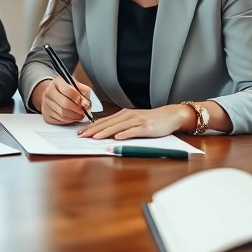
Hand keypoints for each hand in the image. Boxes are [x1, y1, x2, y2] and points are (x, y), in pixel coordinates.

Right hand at [32, 76, 92, 124]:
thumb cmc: (66, 89)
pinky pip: (59, 121)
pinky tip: (72, 117)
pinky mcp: (46, 114)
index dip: (78, 99)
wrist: (52, 94)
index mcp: (57, 82)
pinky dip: (68, 121)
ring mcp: (46, 104)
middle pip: (65, 104)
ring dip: (74, 117)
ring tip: (80, 115)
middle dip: (77, 110)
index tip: (84, 103)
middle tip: (83, 112)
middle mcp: (49, 92)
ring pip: (62, 115)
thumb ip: (84, 93)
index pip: (68, 91)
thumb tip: (86, 104)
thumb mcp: (77, 85)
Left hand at [78, 104, 192, 139]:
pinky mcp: (146, 127)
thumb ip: (121, 125)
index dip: (91, 126)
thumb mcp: (134, 120)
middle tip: (82, 136)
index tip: (81, 132)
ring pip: (118, 127)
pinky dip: (125, 134)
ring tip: (94, 137)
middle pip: (108, 123)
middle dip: (93, 130)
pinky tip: (117, 137)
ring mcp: (137, 121)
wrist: (169, 115)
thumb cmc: (151, 120)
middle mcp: (128, 116)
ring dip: (105, 132)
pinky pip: (133, 131)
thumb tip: (107, 133)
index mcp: (124, 114)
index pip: (104, 121)